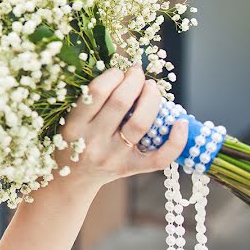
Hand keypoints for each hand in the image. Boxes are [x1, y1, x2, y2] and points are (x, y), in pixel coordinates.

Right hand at [57, 64, 188, 189]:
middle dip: (134, 80)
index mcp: (74, 126)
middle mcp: (93, 142)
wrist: (71, 178)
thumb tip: (124, 72)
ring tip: (151, 87)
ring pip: (140, 124)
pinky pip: (159, 157)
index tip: (118, 70)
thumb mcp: (69, 120)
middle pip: (120, 103)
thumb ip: (91, 100)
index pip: (96, 93)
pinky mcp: (131, 169)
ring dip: (151, 99)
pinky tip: (180, 122)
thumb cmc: (72, 141)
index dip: (113, 75)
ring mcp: (114, 157)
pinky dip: (176, 140)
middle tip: (137, 73)